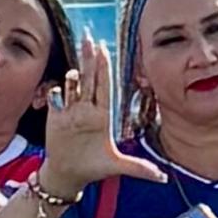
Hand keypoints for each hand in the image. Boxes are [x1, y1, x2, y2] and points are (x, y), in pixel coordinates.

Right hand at [33, 39, 162, 209]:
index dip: (103, 69)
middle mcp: (86, 109)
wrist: (69, 175)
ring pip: (72, 87)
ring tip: (76, 69)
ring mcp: (70, 112)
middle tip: (88, 40)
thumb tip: (162, 178)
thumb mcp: (117, 166)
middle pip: (88, 80)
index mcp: (102, 115)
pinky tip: (57, 90)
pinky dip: (56, 94)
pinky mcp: (56, 118)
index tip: (104, 51)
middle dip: (88, 60)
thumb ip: (139, 168)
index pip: (104, 87)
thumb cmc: (94, 167)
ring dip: (74, 76)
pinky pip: (55, 100)